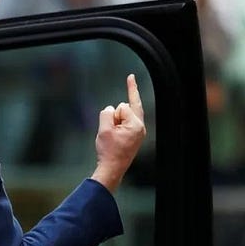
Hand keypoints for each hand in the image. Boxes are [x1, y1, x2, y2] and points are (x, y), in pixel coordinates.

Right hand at [91, 74, 145, 192]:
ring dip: (114, 123)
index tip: (131, 76)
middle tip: (109, 134)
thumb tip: (111, 110)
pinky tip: (113, 138)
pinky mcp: (134, 136)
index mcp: (136, 125)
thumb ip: (107, 114)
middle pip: (125, 109)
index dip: (118, 104)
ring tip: (110, 139)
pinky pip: (124, 124)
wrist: (112, 169)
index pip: (122, 106)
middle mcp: (140, 127)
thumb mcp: (103, 129)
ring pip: (123, 116)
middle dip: (114, 117)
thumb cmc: (108, 151)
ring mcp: (138, 132)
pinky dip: (116, 127)